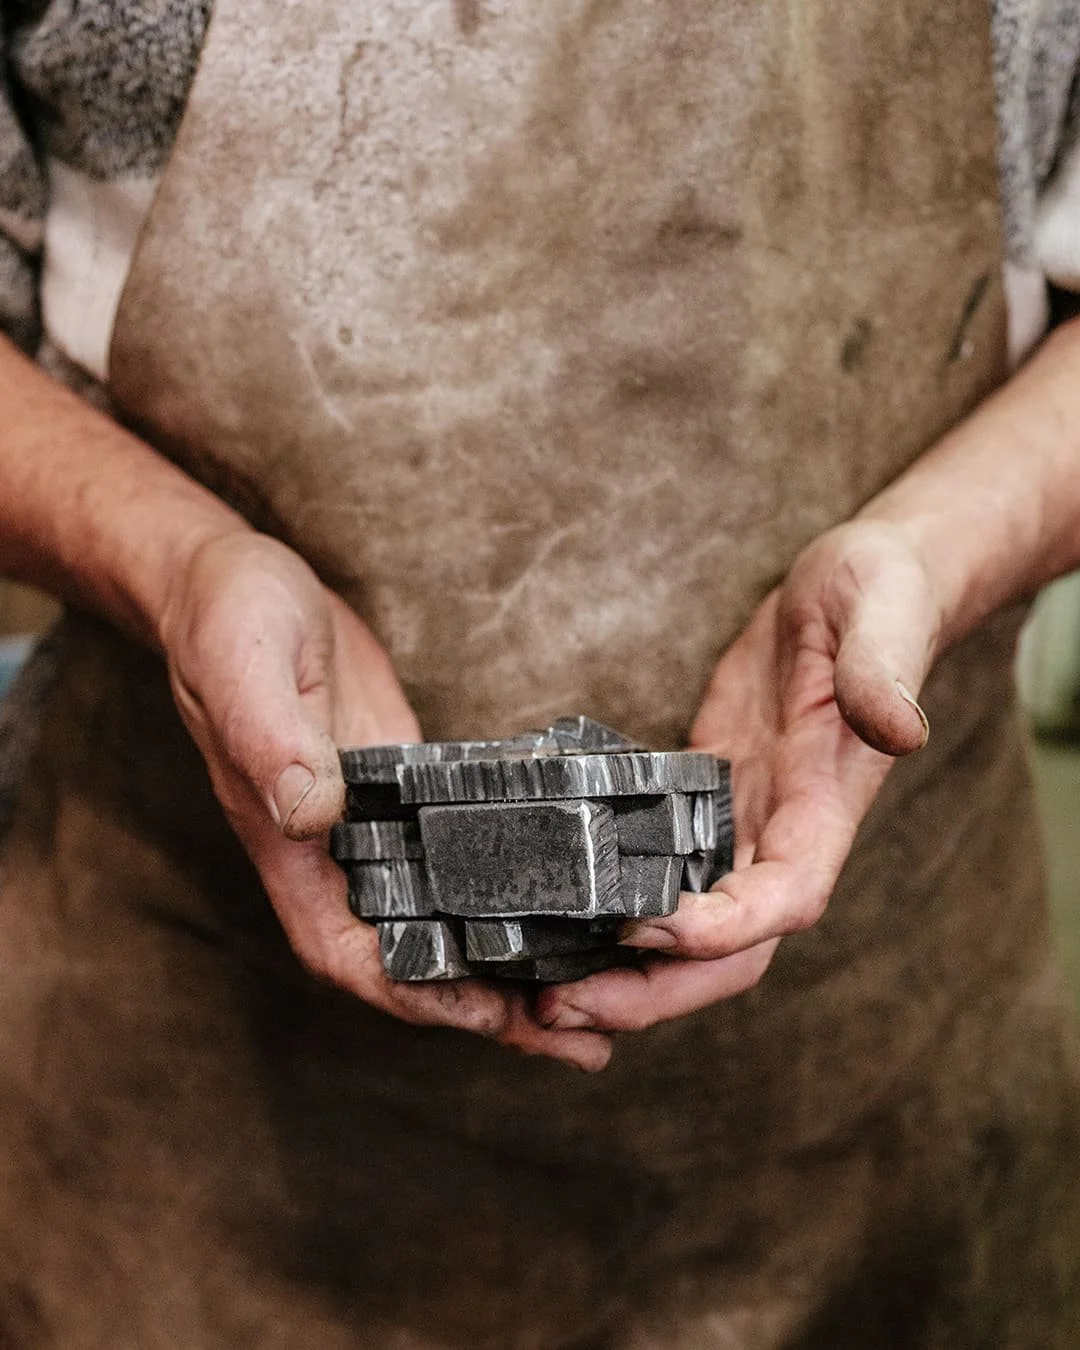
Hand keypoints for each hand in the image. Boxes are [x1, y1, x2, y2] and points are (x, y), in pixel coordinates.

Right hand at [159, 530, 611, 1069]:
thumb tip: (312, 813)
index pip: (349, 954)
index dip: (418, 996)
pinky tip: (570, 895)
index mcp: (290, 847)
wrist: (236, 579)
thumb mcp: (245, 668)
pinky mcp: (408, 789)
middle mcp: (336, 853)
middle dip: (489, 1005)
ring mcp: (376, 825)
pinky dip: (510, 884)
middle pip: (412, 957)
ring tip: (598, 986)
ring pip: (447, 914)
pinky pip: (463, 854)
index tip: (489, 1018)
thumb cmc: (227, 620)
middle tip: (583, 1038)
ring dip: (513, 958)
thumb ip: (272, 740)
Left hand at [536, 520, 939, 1033]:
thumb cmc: (880, 594)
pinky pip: (659, 878)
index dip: (721, 930)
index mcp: (827, 806)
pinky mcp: (702, 803)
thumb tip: (900, 729)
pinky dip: (610, 911)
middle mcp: (784, 835)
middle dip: (649, 990)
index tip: (647, 928)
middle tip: (559, 1009)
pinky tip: (550, 918)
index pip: (785, 899)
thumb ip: (883, 670)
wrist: (856, 588)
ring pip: (686, 933)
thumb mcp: (881, 614)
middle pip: (726, 953)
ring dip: (620, 973)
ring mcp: (741, 826)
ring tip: (539, 993)